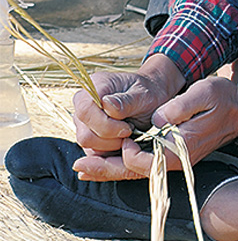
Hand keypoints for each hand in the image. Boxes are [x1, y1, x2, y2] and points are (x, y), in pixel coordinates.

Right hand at [72, 54, 185, 179]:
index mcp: (93, 87)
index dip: (106, 125)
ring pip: (88, 145)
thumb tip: (107, 105)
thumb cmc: (147, 93)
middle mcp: (82, 104)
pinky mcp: (89, 136)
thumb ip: (125, 101)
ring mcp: (83, 122)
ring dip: (111, 145)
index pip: (85, 111)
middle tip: (130, 131)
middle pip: (84, 134)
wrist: (151, 98)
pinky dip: (111, 151)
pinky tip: (125, 141)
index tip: (128, 128)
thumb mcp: (143, 94)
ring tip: (128, 133)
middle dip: (110, 139)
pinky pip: (94, 153)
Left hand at [73, 75, 237, 181]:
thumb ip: (180, 107)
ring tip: (83, 168)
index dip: (129, 153)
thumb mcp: (205, 93)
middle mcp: (176, 160)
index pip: (147, 161)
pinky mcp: (171, 154)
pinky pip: (142, 164)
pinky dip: (121, 164)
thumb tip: (158, 119)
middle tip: (80, 166)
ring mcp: (174, 159)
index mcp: (183, 149)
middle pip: (136, 171)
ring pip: (136, 170)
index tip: (122, 137)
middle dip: (107, 169)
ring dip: (110, 169)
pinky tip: (105, 163)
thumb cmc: (223, 99)